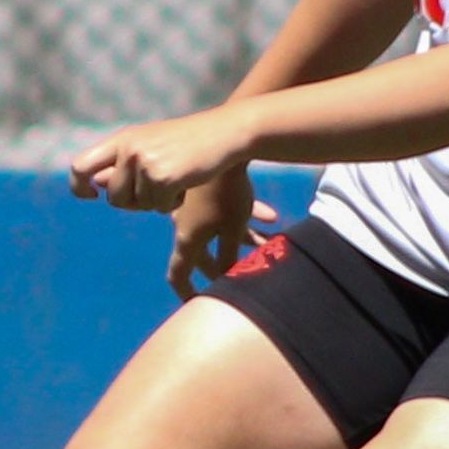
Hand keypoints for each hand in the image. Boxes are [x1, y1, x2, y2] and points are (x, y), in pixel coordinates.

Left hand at [68, 107, 252, 215]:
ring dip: (157, 202)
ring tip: (176, 179)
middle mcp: (129, 149)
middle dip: (134, 203)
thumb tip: (98, 185)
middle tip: (157, 190)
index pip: (80, 166)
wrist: (223, 134)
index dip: (79, 187)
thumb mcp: (151, 145)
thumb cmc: (189, 143)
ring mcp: (144, 163)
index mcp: (122, 139)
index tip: (92, 196)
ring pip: (138, 205)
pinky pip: (159, 208)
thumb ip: (124, 163)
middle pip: (114, 197)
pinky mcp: (162, 177)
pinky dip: (173, 204)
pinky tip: (186, 185)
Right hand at [166, 168, 277, 296]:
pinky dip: (243, 217)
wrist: (223, 144)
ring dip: (242, 239)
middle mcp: (186, 223)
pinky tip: (271, 216)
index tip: (196, 304)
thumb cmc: (228, 193)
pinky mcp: (206, 189)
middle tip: (242, 275)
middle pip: (202, 254)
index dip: (186, 292)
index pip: (178, 274)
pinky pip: (224, 211)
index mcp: (187, 237)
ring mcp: (194, 206)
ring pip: (216, 231)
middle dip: (223, 266)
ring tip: (270, 243)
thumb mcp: (231, 230)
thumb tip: (227, 284)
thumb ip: (228, 260)